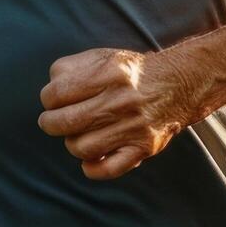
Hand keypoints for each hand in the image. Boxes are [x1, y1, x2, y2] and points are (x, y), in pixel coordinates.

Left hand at [36, 46, 206, 179]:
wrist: (178, 84)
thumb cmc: (130, 72)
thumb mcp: (101, 57)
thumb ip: (70, 68)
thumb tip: (49, 92)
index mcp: (108, 73)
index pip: (57, 93)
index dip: (47, 100)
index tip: (52, 102)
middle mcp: (121, 100)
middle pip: (65, 122)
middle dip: (50, 124)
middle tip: (53, 122)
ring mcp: (133, 127)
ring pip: (82, 148)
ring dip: (72, 144)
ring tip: (77, 134)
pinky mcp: (143, 147)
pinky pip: (109, 169)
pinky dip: (93, 168)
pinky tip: (91, 158)